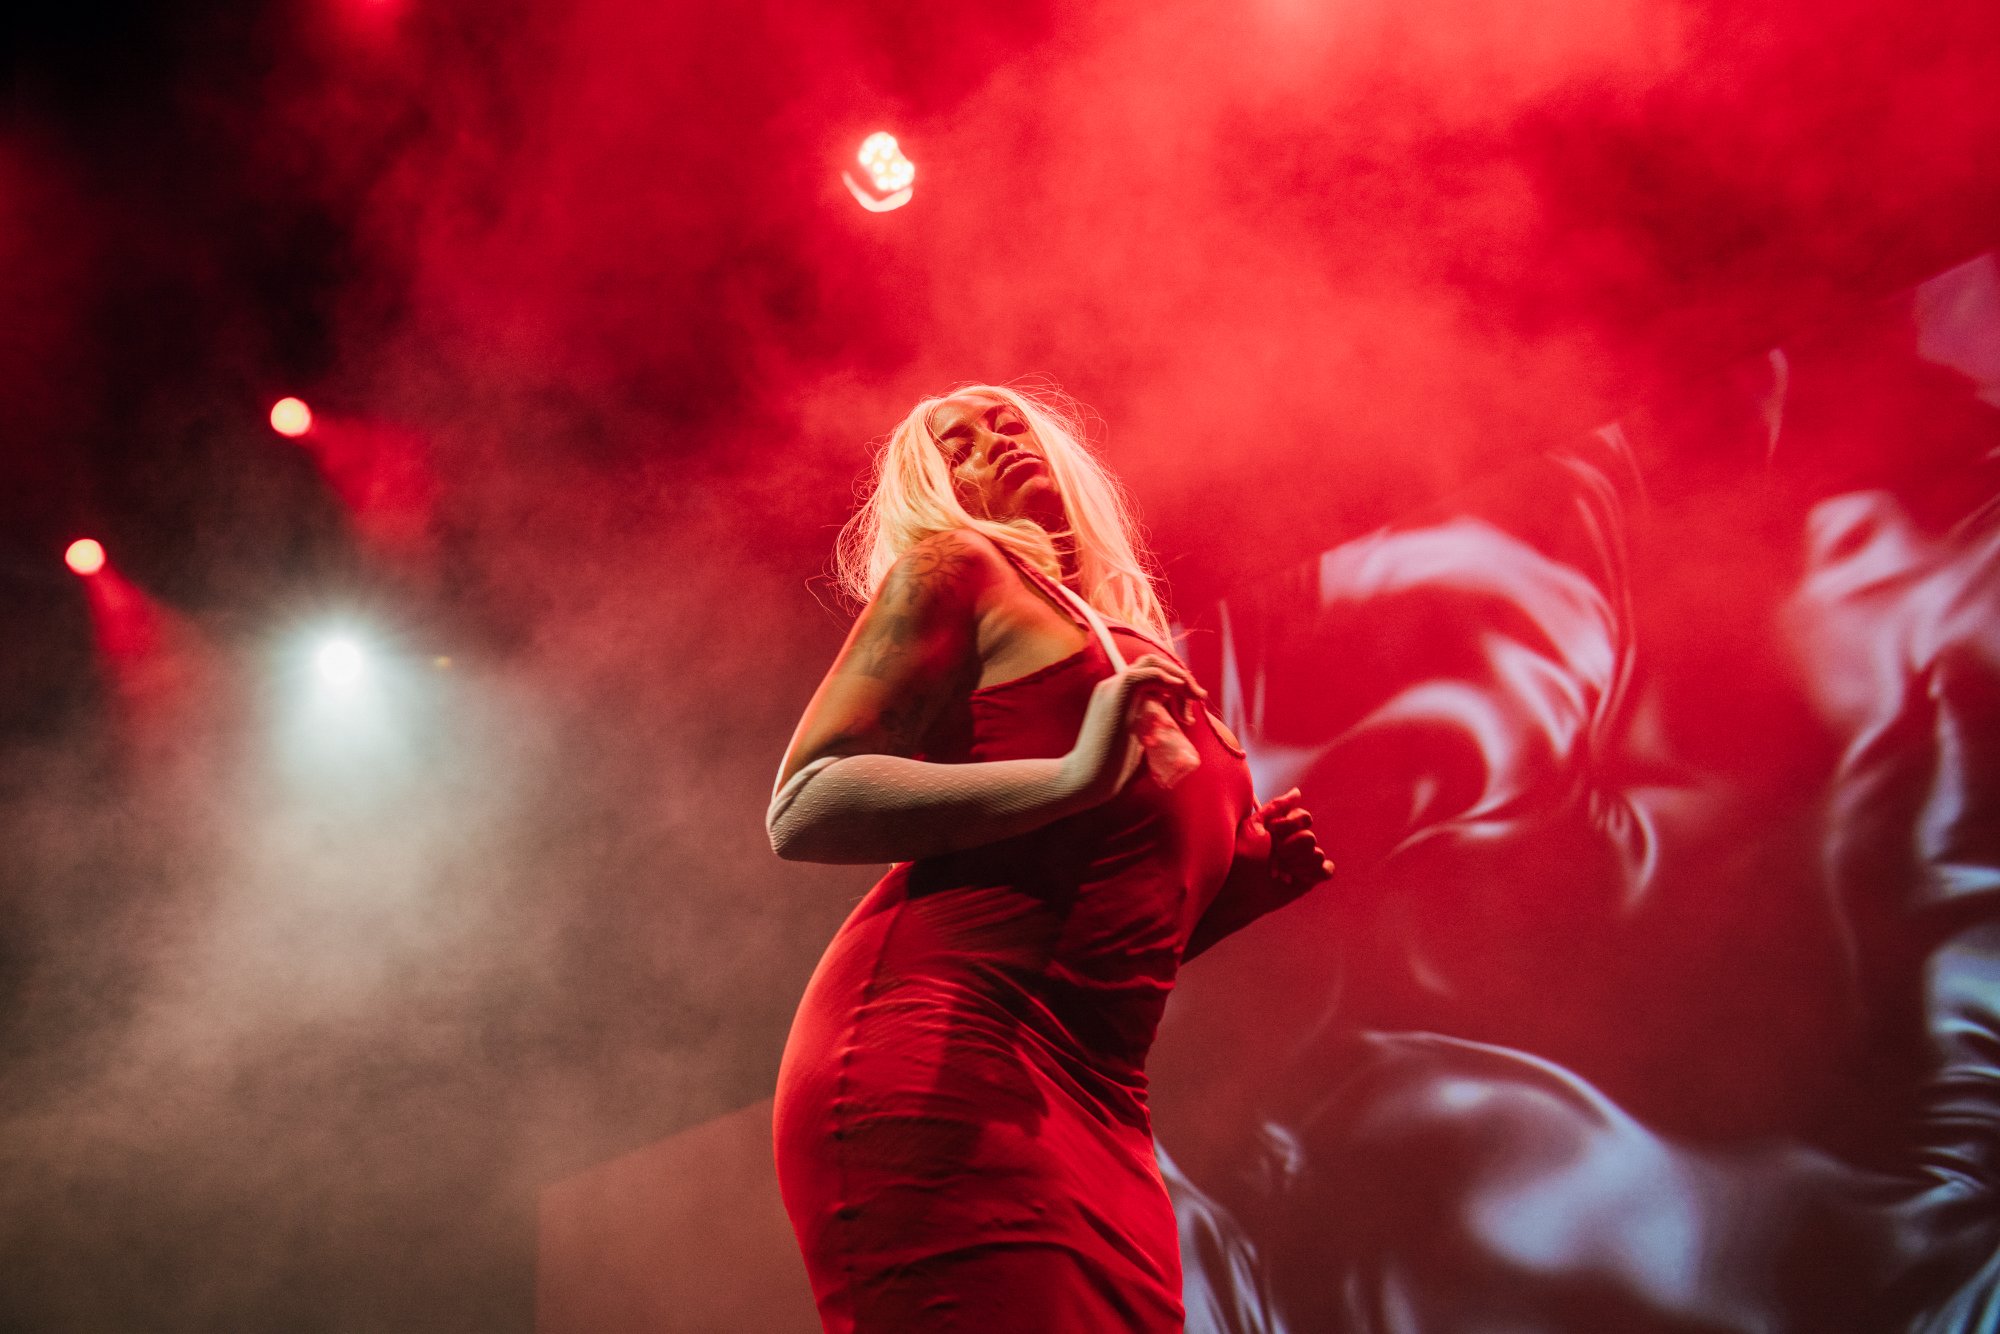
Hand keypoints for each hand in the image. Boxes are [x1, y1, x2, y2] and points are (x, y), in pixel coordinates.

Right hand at [1062, 653, 1208, 805]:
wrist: (1086, 778)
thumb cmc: (1112, 767)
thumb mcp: (1138, 739)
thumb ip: (1151, 725)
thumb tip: (1176, 724)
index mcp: (1117, 695)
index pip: (1150, 673)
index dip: (1175, 684)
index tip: (1188, 710)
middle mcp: (1113, 685)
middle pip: (1153, 662)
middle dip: (1181, 676)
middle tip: (1198, 697)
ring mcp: (1113, 688)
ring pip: (1152, 663)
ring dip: (1179, 677)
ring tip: (1194, 698)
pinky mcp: (1117, 695)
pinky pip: (1146, 673)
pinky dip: (1167, 677)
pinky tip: (1179, 690)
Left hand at [1234, 788, 1334, 896]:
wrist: (1236, 892)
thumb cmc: (1239, 858)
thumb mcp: (1252, 827)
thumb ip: (1275, 808)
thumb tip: (1297, 792)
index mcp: (1282, 827)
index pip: (1304, 817)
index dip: (1289, 825)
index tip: (1271, 832)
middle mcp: (1295, 841)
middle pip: (1310, 838)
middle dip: (1289, 850)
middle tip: (1273, 857)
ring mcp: (1303, 859)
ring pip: (1318, 855)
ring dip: (1296, 865)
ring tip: (1278, 873)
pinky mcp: (1310, 878)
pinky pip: (1327, 870)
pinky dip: (1313, 873)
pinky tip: (1294, 878)